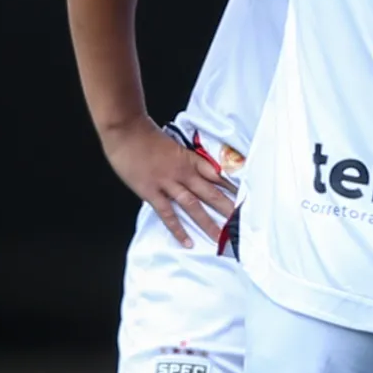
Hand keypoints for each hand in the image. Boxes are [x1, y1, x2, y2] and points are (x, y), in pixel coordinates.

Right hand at [102, 119, 234, 246]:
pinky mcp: (151, 192)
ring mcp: (168, 183)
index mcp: (191, 160)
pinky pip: (167, 213)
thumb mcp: (174, 146)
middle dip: (227, 209)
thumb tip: (198, 173)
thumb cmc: (147, 136)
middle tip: (241, 224)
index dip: (233, 188)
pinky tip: (187, 241)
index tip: (246, 199)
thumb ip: (186, 161)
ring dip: (208, 222)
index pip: (218, 175)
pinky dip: (178, 229)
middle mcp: (184, 173)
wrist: (126, 130)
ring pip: (193, 205)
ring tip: (220, 237)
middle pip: (211, 193)